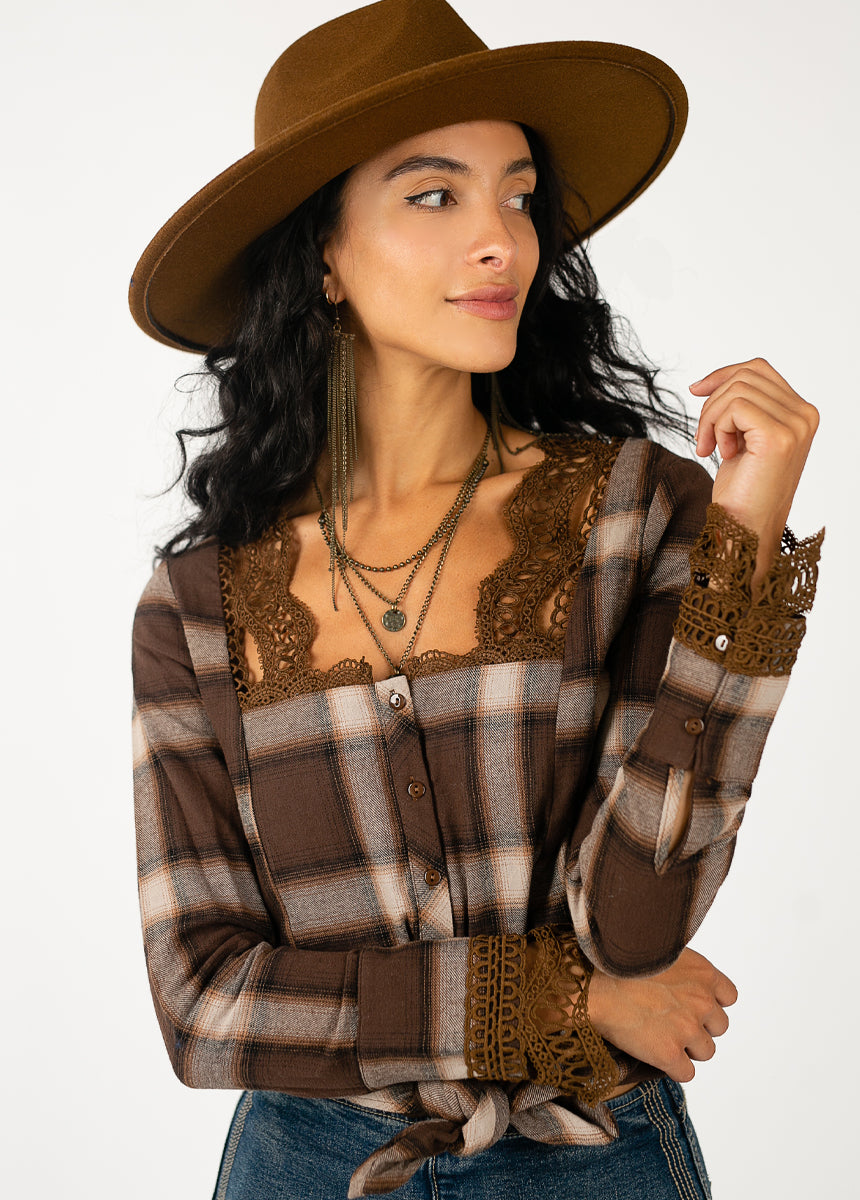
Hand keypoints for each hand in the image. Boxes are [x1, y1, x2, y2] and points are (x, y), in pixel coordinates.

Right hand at [587, 948, 737, 1082]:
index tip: (691, 1004)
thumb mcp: (661, 952)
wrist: (592, 984)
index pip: (729, 997)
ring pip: (706, 1052)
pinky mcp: (670, 1054)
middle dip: (700, 1027)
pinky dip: (673, 1068)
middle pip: (720, 1027)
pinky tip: (654, 1054)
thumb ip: (683, 969)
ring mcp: (687, 1029)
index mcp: (704, 973)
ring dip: (688, 1049)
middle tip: (672, 1022)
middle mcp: (702, 1001)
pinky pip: (687, 1073)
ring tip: (661, 1037)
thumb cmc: (619, 963)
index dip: (710, 1003)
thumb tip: (684, 981)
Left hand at [690, 358, 818, 586]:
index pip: (759, 369)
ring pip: (737, 389)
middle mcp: (805, 416)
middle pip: (745, 375)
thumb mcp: (740, 438)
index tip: (696, 391)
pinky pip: (735, 406)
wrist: (745, 529)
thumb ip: (740, 408)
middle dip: (713, 403)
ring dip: (712, 418)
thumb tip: (706, 383)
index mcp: (801, 413)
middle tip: (704, 440)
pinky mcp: (778, 437)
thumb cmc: (741, 491)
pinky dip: (716, 427)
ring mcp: (796, 425)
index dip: (723, 374)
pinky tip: (720, 453)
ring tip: (712, 448)